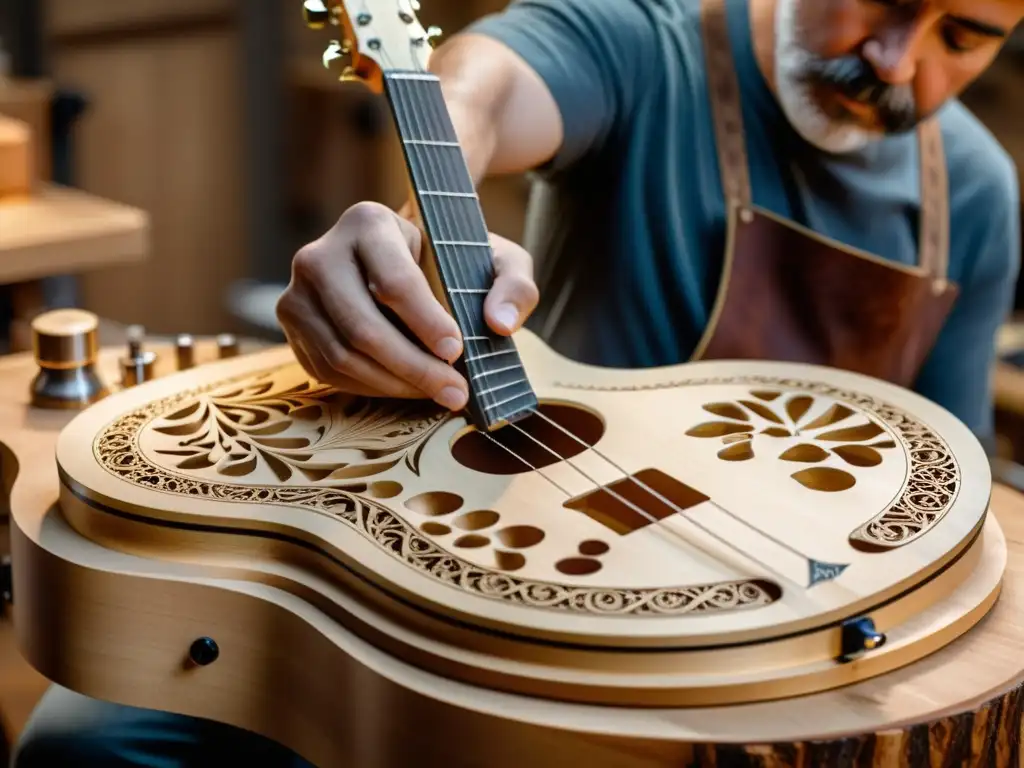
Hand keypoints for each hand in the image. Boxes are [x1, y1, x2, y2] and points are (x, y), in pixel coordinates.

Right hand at [276, 201, 538, 410]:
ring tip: (437, 394)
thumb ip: (513, 283)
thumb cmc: (450, 262)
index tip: (458, 352)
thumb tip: (499, 324)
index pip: (393, 282)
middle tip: (455, 392)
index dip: (426, 323)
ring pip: (342, 356)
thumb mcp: (494, 259)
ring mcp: (297, 293)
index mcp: (367, 223)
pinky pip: (328, 371)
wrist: (403, 266)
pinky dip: (371, 388)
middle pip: (363, 327)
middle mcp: (319, 254)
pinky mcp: (292, 328)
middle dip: (414, 368)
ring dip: (395, 385)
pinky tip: (406, 388)